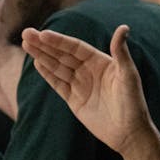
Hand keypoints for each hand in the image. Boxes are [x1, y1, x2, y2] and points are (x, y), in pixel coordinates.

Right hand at [20, 25, 150, 153]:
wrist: (128, 132)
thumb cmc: (133, 102)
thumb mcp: (128, 75)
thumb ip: (121, 52)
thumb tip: (123, 27)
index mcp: (101, 61)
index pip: (75, 47)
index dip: (59, 41)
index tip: (43, 34)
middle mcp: (89, 70)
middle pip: (63, 54)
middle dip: (45, 45)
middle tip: (26, 33)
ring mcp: (81, 85)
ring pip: (57, 67)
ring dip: (42, 56)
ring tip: (26, 44)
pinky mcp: (74, 100)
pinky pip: (58, 84)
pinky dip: (47, 74)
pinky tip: (37, 63)